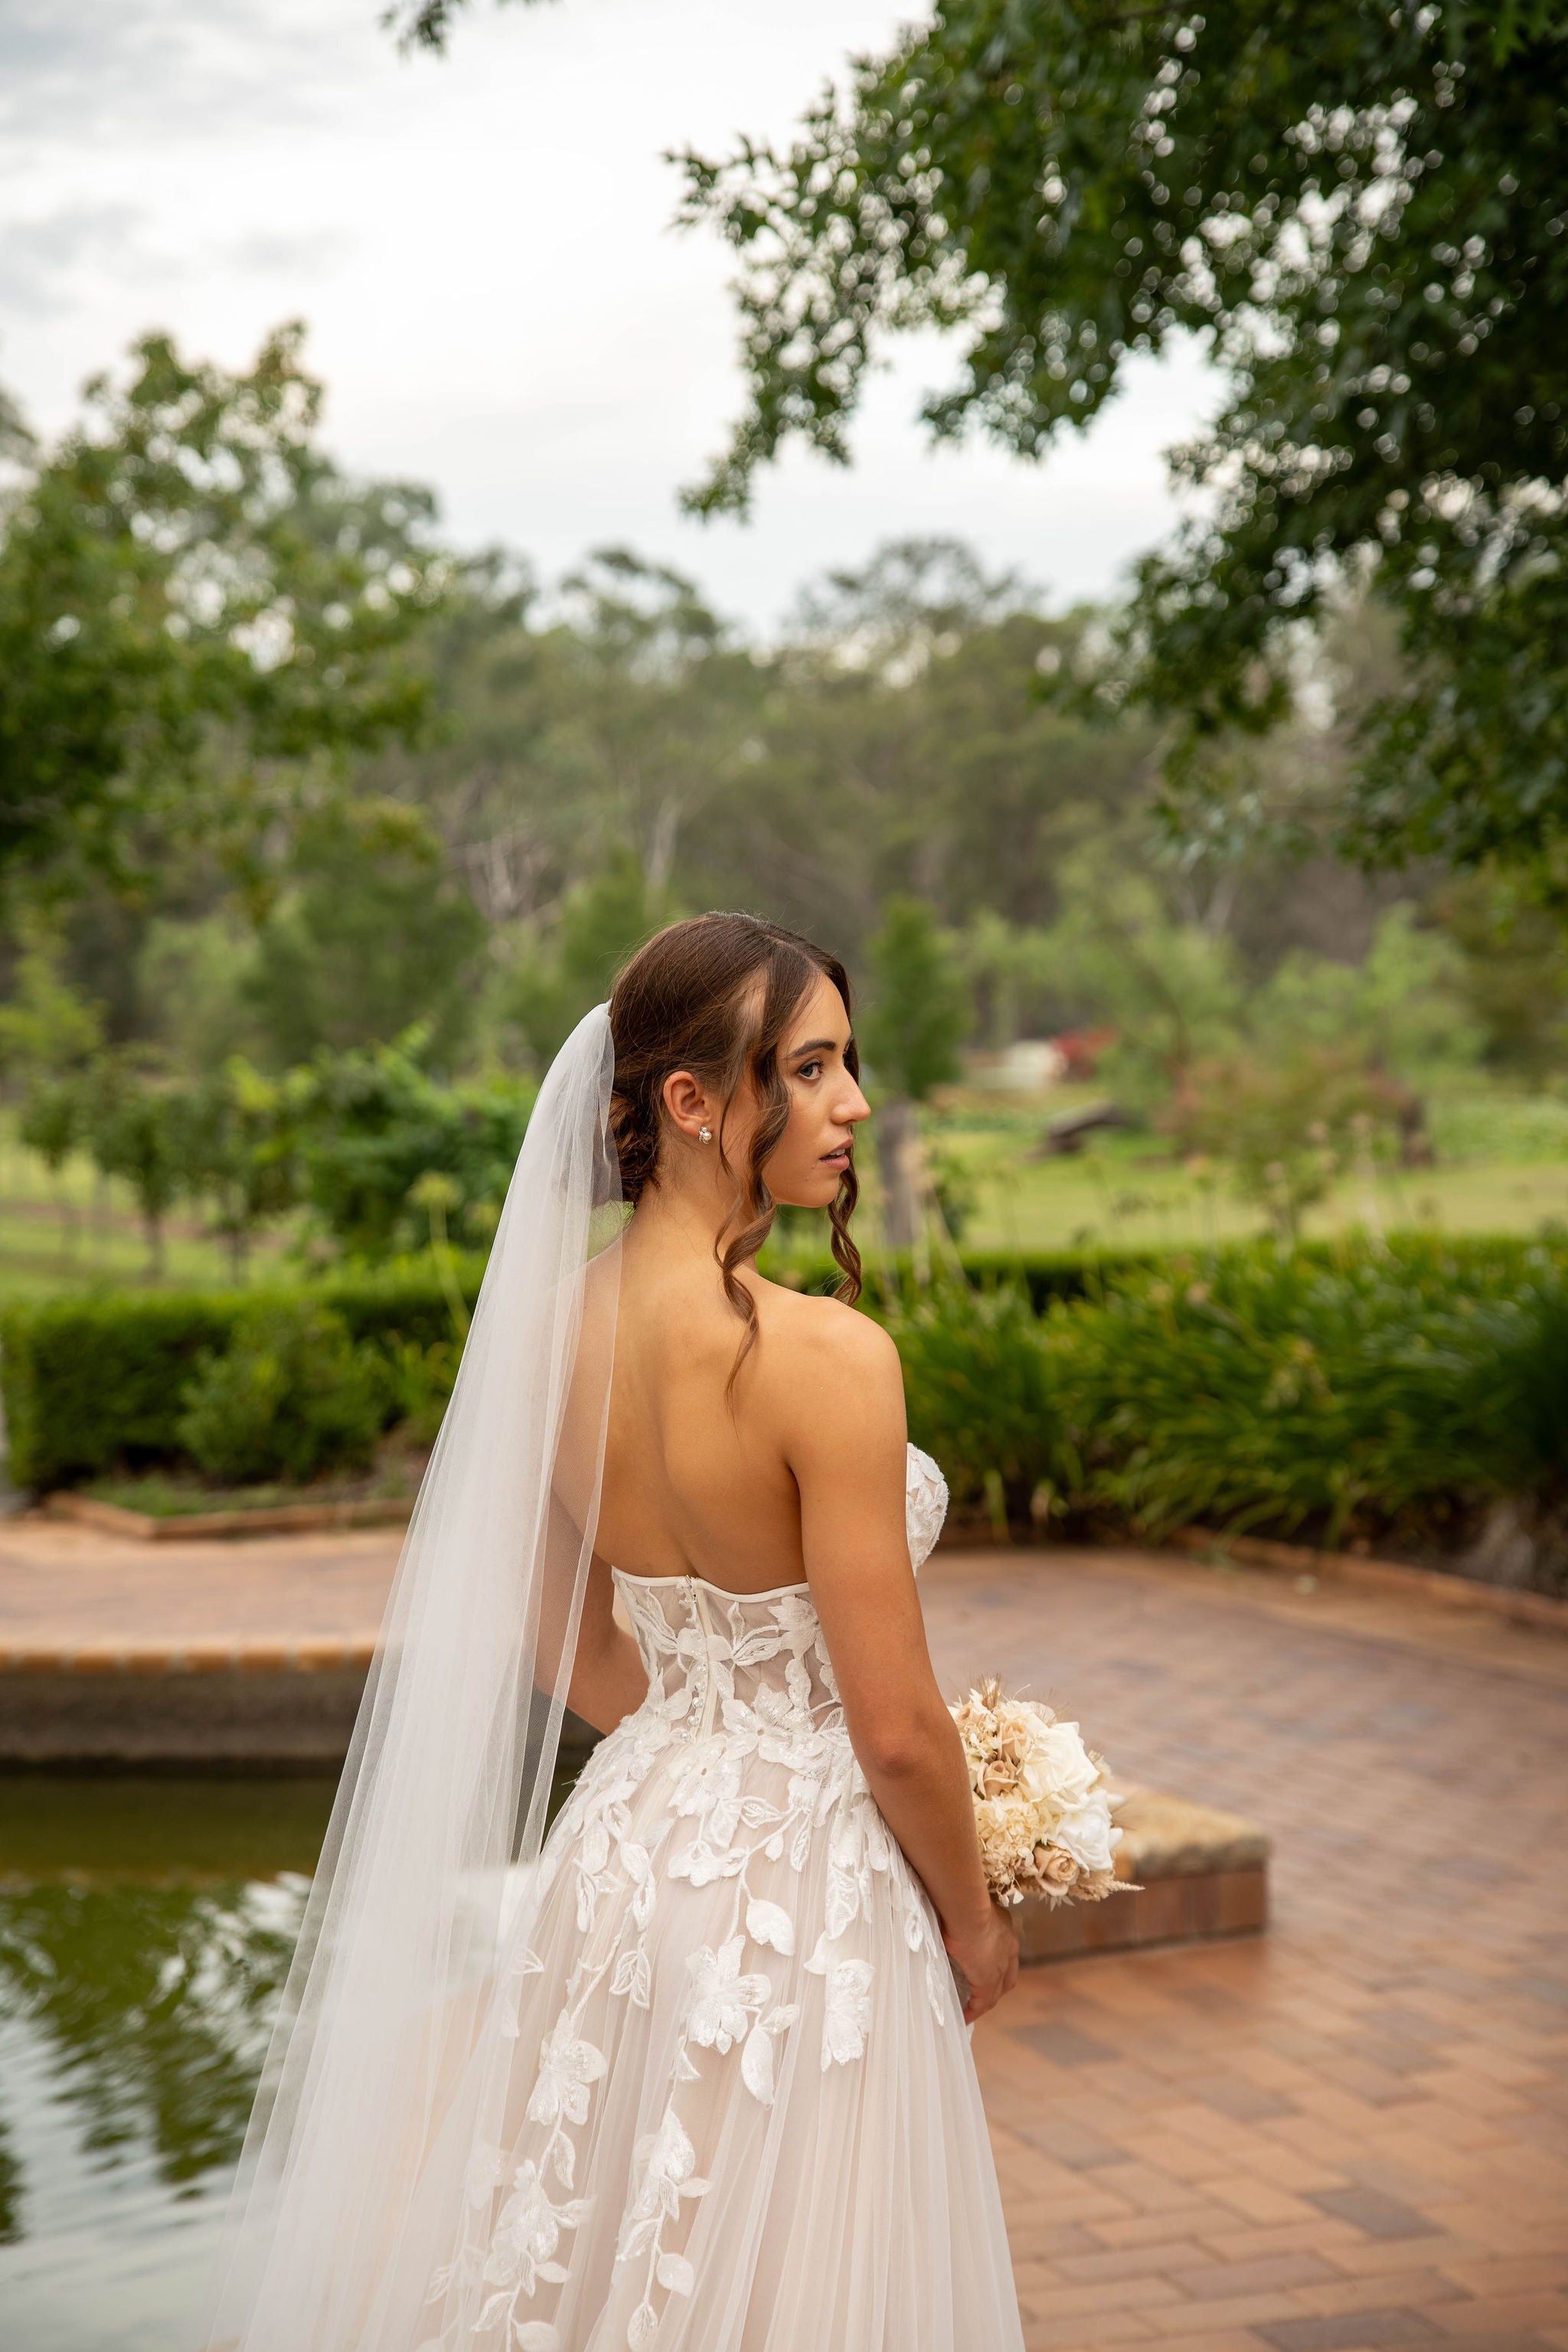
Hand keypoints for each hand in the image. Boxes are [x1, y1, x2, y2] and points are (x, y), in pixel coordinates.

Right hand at [942, 1900, 1019, 2023]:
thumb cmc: (960, 1899)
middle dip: (998, 1986)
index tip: (984, 1967)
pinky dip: (974, 2011)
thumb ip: (960, 1915)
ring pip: (996, 1991)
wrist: (966, 1907)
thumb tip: (945, 1915)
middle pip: (1008, 1974)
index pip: (1005, 1951)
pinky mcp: (988, 1980)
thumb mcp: (964, 1907)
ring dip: (985, 2001)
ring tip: (971, 2010)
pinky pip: (982, 2003)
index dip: (997, 1963)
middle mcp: (1009, 1946)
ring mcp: (1001, 1965)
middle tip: (982, 1994)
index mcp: (1004, 1926)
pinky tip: (964, 2017)